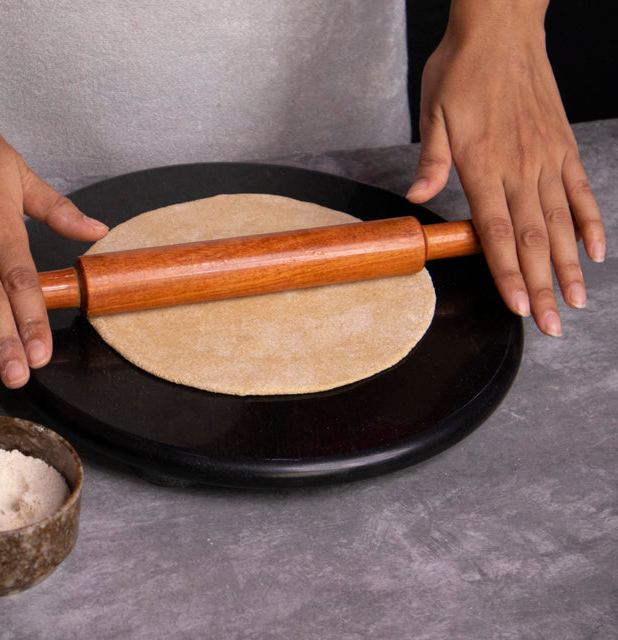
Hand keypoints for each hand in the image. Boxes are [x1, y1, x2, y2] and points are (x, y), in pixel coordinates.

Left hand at [406, 2, 605, 335]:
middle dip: (542, 286)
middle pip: (532, 238)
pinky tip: (596, 250)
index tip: (518, 307)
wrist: (501, 29)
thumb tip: (417, 197)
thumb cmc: (461, 71)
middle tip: (551, 325)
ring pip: (561, 222)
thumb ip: (432, 161)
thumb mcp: (432, 113)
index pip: (495, 231)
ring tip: (577, 301)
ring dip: (569, 265)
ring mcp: (547, 157)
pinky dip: (590, 222)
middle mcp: (520, 167)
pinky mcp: (563, 146)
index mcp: (483, 164)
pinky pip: (581, 190)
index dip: (507, 273)